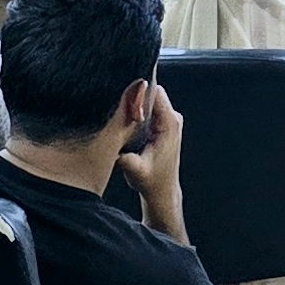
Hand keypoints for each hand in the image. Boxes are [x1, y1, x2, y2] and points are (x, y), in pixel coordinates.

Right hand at [116, 85, 188, 243]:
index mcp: (170, 124)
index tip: (123, 101)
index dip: (137, 93)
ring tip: (120, 115)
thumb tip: (112, 143)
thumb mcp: (135, 171)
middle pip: (151, 93)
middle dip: (133, 97)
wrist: (162, 191)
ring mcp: (169, 120)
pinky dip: (136, 111)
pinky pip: (148, 108)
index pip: (155, 93)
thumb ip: (126, 158)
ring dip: (134, 104)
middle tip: (118, 109)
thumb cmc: (152, 181)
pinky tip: (125, 121)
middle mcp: (173, 118)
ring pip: (149, 100)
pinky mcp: (163, 124)